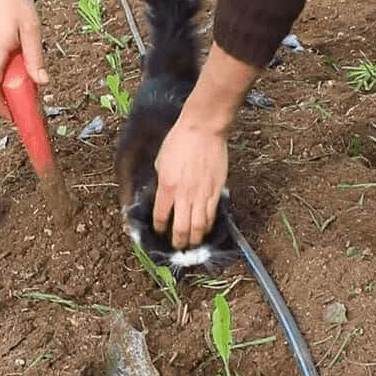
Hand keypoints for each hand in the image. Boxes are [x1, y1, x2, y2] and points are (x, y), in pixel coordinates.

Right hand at [0, 0, 47, 117]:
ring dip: (6, 76)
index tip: (15, 117)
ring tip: (22, 62)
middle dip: (10, 93)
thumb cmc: (10, 1)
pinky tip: (12, 49)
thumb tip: (42, 82)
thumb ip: (35, 57)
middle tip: (30, 91)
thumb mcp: (30, 28)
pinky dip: (0, 64)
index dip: (2, 109)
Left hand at [153, 113, 228, 249]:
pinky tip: (204, 230)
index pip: (160, 216)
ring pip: (198, 227)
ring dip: (194, 239)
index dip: (159, 228)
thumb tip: (163, 195)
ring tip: (191, 243)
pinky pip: (211, 215)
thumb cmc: (179, 141)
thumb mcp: (161, 162)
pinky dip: (207, 226)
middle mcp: (184, 195)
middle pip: (181, 229)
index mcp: (166, 187)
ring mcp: (202, 195)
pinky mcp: (216, 191)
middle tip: (177, 246)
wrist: (203, 129)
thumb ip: (162, 182)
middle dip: (178, 242)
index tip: (159, 231)